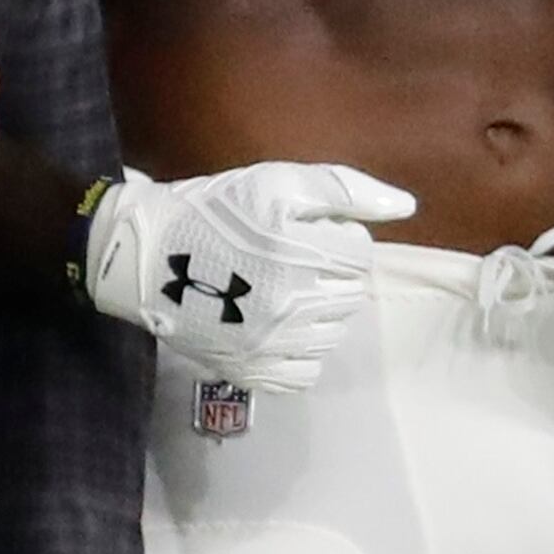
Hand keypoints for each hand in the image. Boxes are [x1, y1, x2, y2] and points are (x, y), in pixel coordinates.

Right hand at [81, 163, 416, 391]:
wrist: (146, 256)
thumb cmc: (214, 211)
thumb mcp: (277, 181)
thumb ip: (345, 189)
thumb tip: (407, 207)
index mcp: (302, 253)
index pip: (360, 253)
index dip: (335, 236)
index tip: (302, 230)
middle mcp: (294, 304)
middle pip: (350, 294)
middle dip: (331, 273)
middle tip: (290, 258)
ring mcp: (273, 344)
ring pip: (332, 333)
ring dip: (319, 311)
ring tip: (282, 290)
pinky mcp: (253, 371)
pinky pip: (305, 372)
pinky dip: (300, 352)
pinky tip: (276, 327)